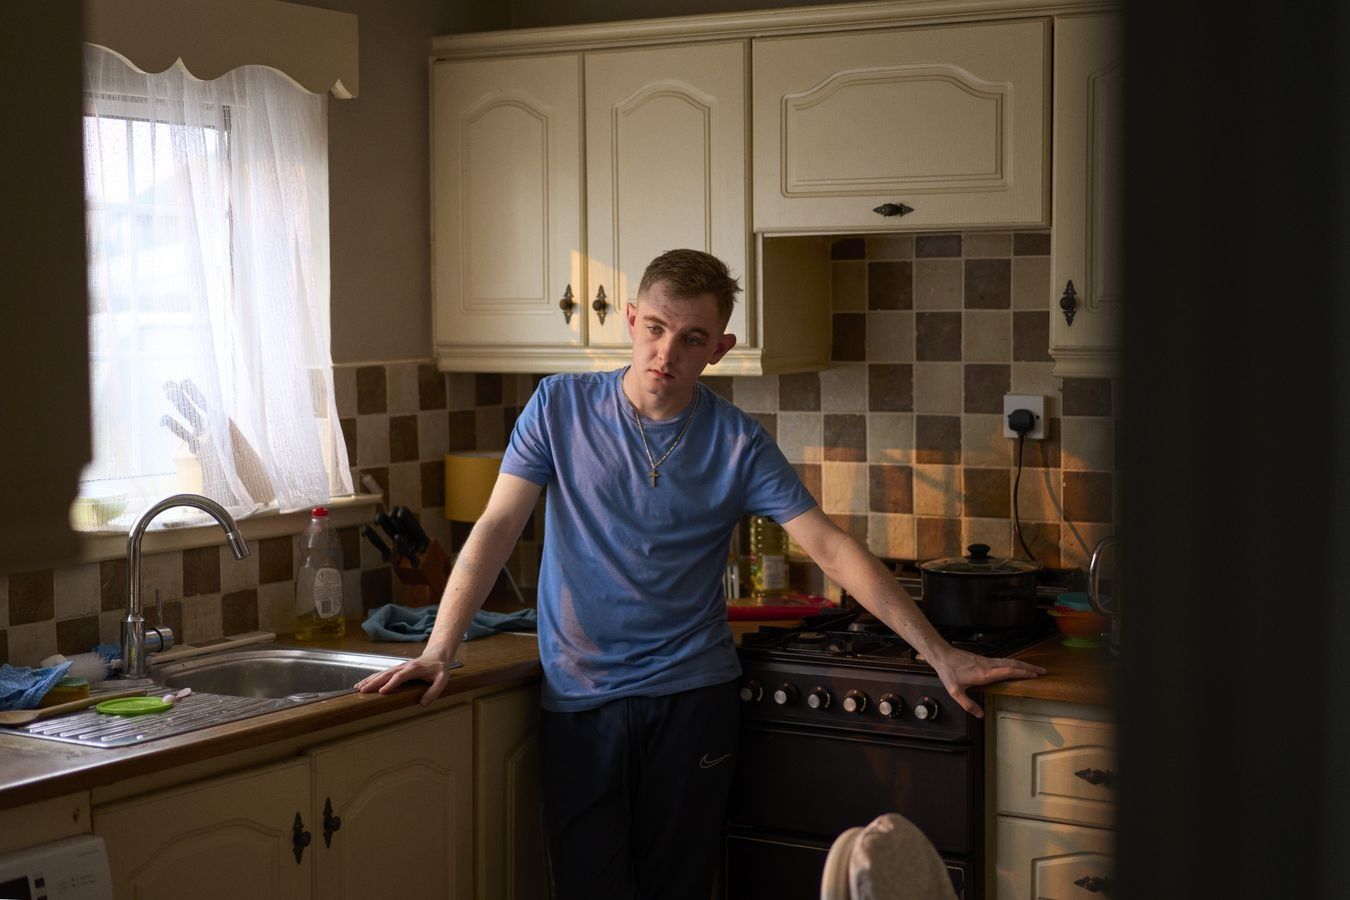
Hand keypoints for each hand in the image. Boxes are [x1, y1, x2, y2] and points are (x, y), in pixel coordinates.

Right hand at [354, 655, 455, 706]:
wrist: (436, 656)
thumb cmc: (439, 669)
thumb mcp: (442, 679)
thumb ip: (434, 691)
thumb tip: (423, 704)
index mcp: (414, 669)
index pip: (401, 676)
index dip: (391, 683)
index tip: (382, 692)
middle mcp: (404, 667)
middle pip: (387, 674)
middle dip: (374, 682)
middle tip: (363, 691)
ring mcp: (399, 667)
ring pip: (382, 673)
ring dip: (370, 680)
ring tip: (358, 688)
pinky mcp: (396, 670)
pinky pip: (382, 674)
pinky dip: (371, 678)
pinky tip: (363, 684)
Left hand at [929, 647, 1045, 718]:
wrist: (942, 656)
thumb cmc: (948, 672)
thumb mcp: (955, 692)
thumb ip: (967, 704)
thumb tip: (980, 715)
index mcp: (984, 674)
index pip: (1007, 671)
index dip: (1022, 673)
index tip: (1034, 675)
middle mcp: (988, 665)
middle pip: (1013, 664)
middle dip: (1029, 667)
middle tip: (1043, 671)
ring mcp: (987, 661)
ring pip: (1010, 661)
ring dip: (1024, 664)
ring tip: (1035, 669)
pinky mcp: (985, 660)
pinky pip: (1004, 660)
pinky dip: (1015, 663)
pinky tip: (1017, 667)